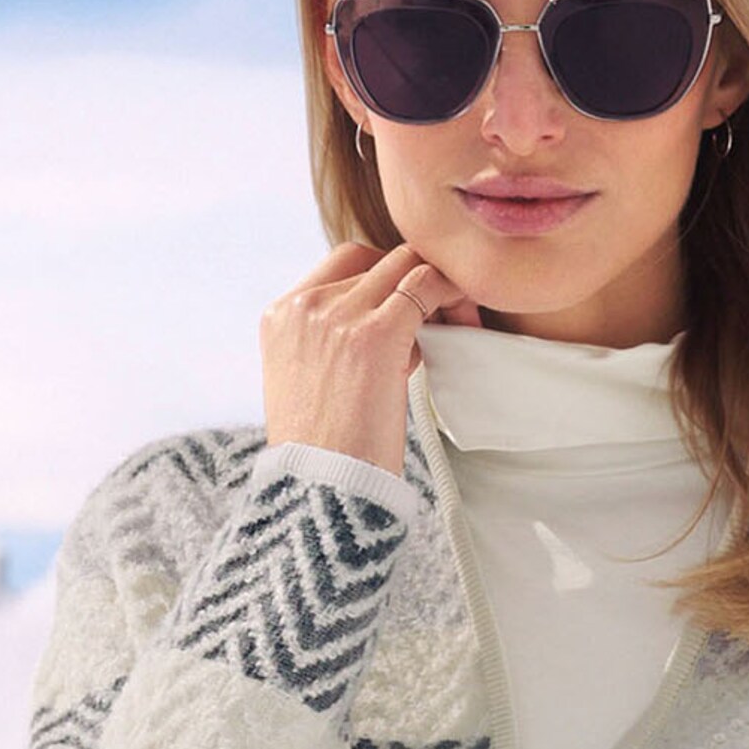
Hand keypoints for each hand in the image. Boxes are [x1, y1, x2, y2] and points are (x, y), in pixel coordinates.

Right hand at [260, 238, 481, 477]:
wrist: (322, 489)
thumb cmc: (324, 453)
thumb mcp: (309, 385)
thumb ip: (332, 347)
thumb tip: (392, 332)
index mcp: (280, 315)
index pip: (339, 267)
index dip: (380, 280)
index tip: (406, 310)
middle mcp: (304, 306)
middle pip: (373, 259)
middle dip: (410, 280)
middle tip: (441, 313)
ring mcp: (338, 315)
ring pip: (403, 264)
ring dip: (436, 286)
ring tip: (459, 319)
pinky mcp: (375, 333)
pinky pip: (425, 285)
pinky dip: (451, 292)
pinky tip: (467, 320)